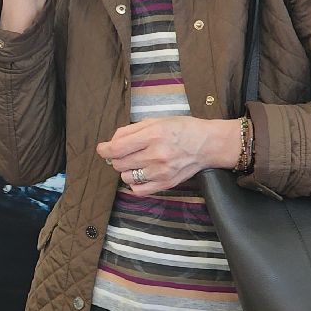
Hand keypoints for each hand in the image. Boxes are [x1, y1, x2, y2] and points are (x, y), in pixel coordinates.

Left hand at [96, 117, 242, 195]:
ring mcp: (162, 172)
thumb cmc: (181, 129)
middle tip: (127, 153)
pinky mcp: (166, 184)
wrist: (208, 144)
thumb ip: (130, 130)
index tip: (103, 149)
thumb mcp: (156, 121)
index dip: (104, 150)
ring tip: (138, 162)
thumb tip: (110, 143)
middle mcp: (157, 155)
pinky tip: (142, 174)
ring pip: (126, 177)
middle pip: (119, 164)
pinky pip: (138, 190)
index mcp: (153, 135)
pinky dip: (135, 183)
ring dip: (127, 170)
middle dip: (118, 158)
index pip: (117, 148)